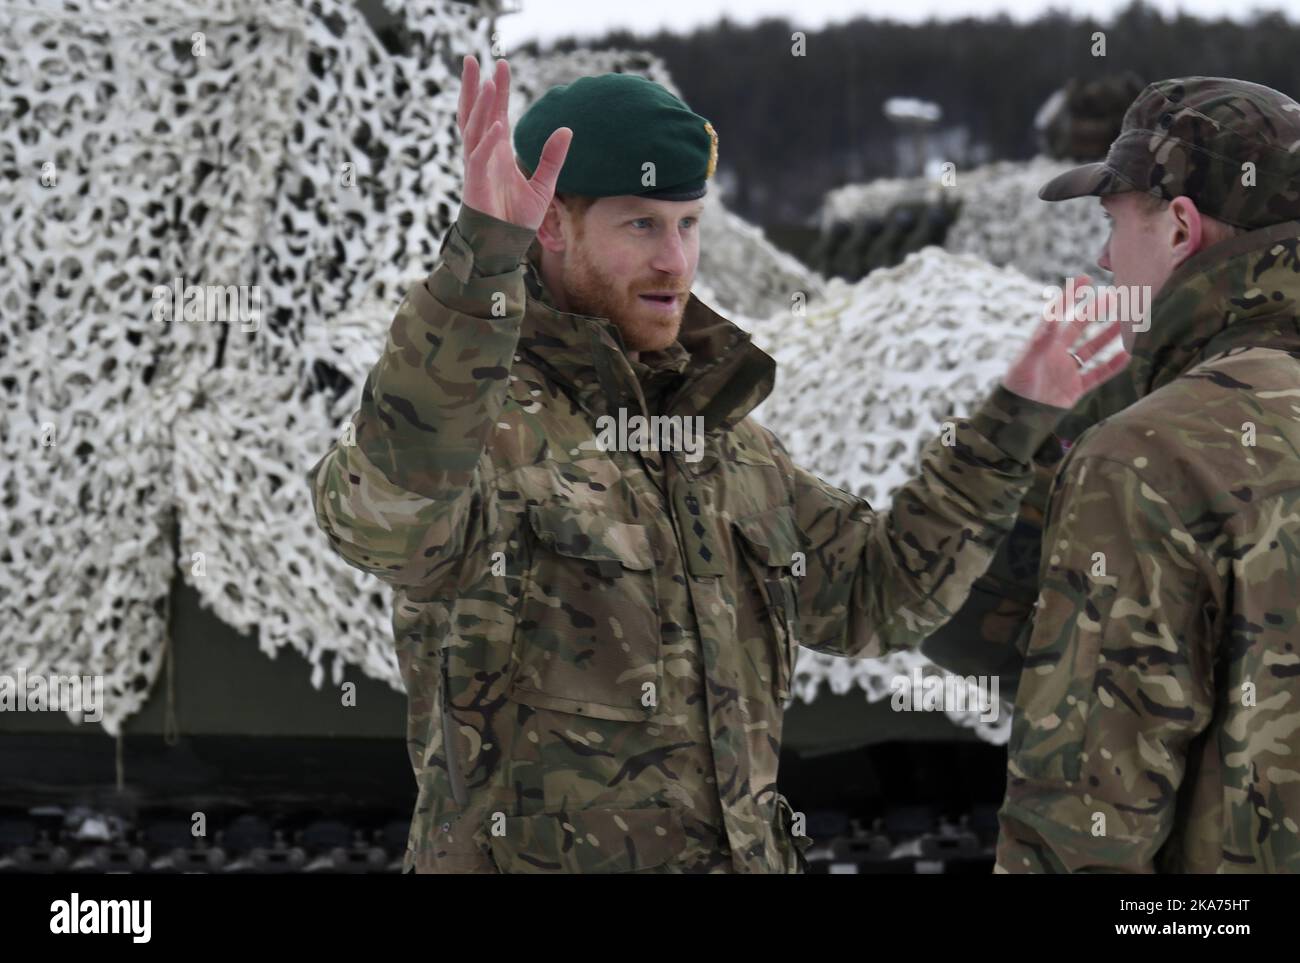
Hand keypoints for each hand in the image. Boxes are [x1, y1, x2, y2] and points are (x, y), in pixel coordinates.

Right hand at [457, 56, 571, 230]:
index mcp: (497, 152)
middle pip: (474, 113)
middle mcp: (483, 155)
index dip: (498, 90)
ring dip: (481, 106)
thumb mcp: (544, 185)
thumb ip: (553, 158)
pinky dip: (486, 141)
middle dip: (475, 87)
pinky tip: (497, 125)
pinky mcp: (475, 185)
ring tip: (490, 82)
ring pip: (473, 129)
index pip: (495, 113)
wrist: (504, 247)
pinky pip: (478, 158)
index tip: (501, 64)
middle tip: (474, 58)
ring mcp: (477, 168)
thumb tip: (567, 130)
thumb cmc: (517, 219)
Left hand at [1001, 275, 1130, 408]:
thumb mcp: (1026, 362)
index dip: (1072, 295)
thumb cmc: (1016, 388)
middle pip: (1080, 327)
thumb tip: (1050, 316)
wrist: (1017, 419)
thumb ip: (1039, 341)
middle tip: (1117, 296)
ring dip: (1108, 336)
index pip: (1060, 313)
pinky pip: (1097, 375)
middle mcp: (1056, 354)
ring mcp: (1067, 371)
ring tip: (1126, 322)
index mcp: (1044, 344)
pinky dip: (1112, 366)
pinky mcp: (1074, 389)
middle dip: (1097, 311)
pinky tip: (1127, 356)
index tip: (1087, 278)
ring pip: (1092, 349)